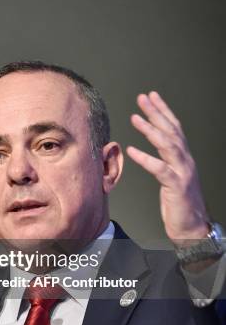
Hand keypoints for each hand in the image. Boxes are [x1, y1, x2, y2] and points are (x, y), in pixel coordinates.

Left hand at [126, 91, 208, 246]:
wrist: (192, 227)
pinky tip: (132, 150)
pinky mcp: (177, 186)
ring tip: (135, 118)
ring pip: (168, 146)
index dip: (163, 111)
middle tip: (142, 98)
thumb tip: (152, 151)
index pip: (174, 128)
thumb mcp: (171, 178)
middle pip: (172, 131)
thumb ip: (164, 162)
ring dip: (151, 130)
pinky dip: (146, 158)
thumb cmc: (179, 203)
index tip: (151, 97)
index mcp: (184, 158)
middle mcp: (186, 161)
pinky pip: (160, 169)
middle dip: (157, 112)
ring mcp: (183, 173)